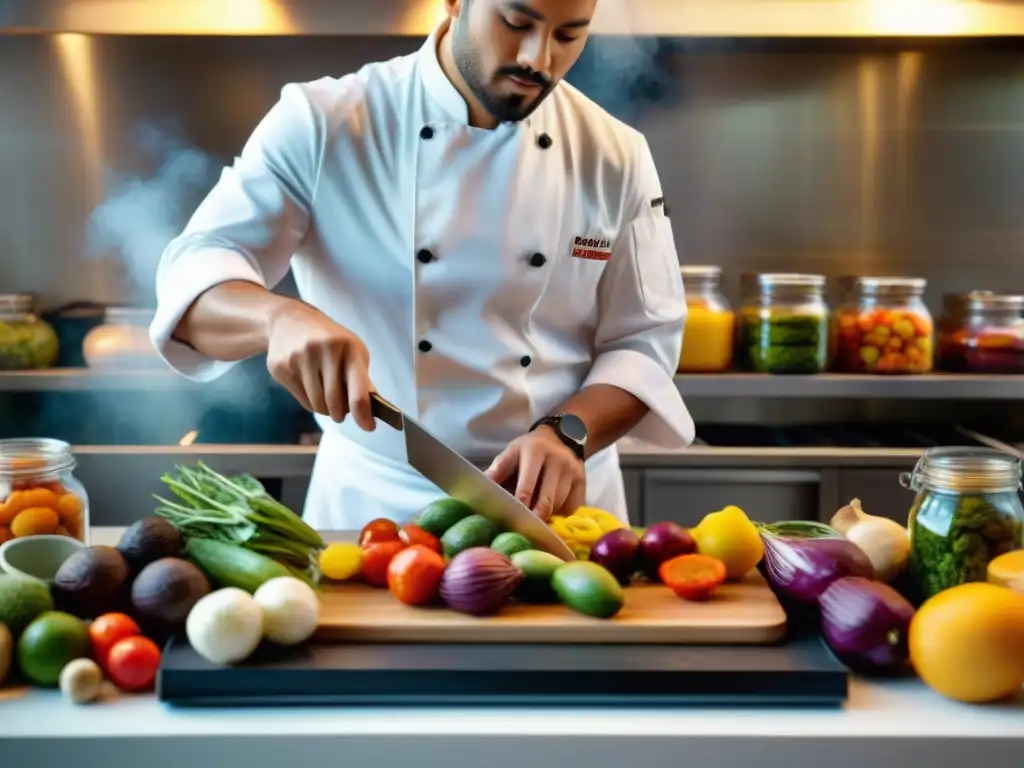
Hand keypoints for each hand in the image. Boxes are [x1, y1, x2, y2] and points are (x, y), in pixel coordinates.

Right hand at [265, 300, 375, 429]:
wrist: (290, 320)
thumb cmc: (329, 340)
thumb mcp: (352, 350)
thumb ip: (362, 379)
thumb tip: (371, 409)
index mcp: (350, 348)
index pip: (358, 390)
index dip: (363, 413)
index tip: (368, 427)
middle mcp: (325, 350)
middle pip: (335, 402)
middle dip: (340, 413)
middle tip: (341, 412)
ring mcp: (301, 357)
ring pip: (317, 404)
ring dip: (325, 409)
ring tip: (326, 397)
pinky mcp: (282, 366)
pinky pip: (301, 400)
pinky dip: (310, 402)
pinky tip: (310, 386)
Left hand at [485, 427, 585, 520]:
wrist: (561, 436)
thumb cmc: (528, 450)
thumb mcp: (510, 453)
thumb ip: (497, 471)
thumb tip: (479, 490)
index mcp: (534, 451)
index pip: (527, 486)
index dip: (520, 507)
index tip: (513, 521)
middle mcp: (557, 460)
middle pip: (547, 500)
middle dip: (536, 518)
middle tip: (526, 532)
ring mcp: (572, 471)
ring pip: (559, 505)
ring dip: (547, 517)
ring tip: (536, 524)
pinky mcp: (582, 481)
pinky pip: (572, 507)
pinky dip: (561, 515)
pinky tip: (552, 517)